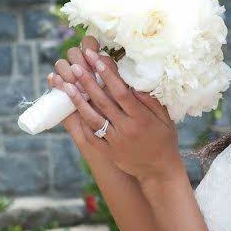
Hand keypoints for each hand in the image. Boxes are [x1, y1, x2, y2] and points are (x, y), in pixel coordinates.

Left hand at [48, 36, 183, 182]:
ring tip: (65, 84)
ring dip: (77, 100)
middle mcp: (126, 129)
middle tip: (74, 65)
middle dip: (87, 81)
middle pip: (103, 102)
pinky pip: (90, 135)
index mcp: (141, 118)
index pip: (121, 92)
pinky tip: (71, 108)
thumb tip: (136, 83)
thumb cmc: (164, 139)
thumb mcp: (166, 118)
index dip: (107, 74)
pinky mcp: (107, 152)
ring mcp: (115, 141)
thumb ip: (152, 100)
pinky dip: (80, 121)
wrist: (159, 171)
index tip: (96, 58)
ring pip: (92, 118)